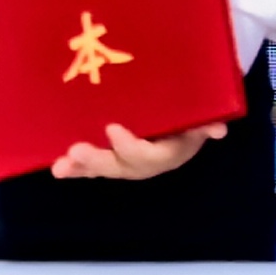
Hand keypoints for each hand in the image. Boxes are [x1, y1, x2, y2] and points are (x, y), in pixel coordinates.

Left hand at [49, 120, 222, 180]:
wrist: (188, 111)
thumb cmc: (194, 106)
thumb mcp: (206, 111)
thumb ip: (210, 119)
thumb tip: (219, 129)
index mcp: (171, 152)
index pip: (150, 157)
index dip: (130, 147)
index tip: (111, 129)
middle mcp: (147, 162)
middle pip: (122, 167)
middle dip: (98, 161)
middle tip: (76, 150)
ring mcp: (128, 161)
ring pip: (104, 169)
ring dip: (82, 168)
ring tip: (60, 167)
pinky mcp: (113, 156)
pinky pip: (93, 166)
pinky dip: (76, 168)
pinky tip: (56, 168)